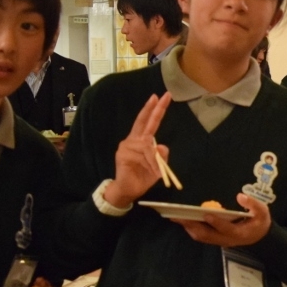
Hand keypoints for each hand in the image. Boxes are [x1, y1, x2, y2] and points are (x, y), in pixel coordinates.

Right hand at [104, 93, 172, 207]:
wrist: (129, 190)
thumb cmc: (143, 177)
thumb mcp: (158, 166)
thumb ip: (161, 155)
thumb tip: (161, 146)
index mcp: (141, 140)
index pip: (148, 122)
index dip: (154, 110)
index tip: (160, 97)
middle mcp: (133, 140)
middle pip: (142, 121)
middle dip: (154, 109)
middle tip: (163, 96)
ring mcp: (126, 145)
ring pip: (148, 145)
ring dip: (154, 159)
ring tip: (155, 170)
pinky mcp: (123, 153)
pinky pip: (142, 154)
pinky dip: (150, 162)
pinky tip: (149, 169)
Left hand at [172, 192, 270, 246]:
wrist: (259, 236)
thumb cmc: (260, 222)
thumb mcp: (263, 212)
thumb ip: (254, 204)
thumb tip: (240, 196)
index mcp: (240, 233)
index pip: (226, 229)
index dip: (216, 222)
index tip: (206, 213)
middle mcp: (227, 239)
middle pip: (207, 235)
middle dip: (193, 225)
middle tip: (180, 216)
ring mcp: (220, 241)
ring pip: (201, 237)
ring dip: (189, 227)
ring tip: (176, 217)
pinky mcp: (215, 239)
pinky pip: (201, 236)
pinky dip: (191, 228)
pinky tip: (183, 219)